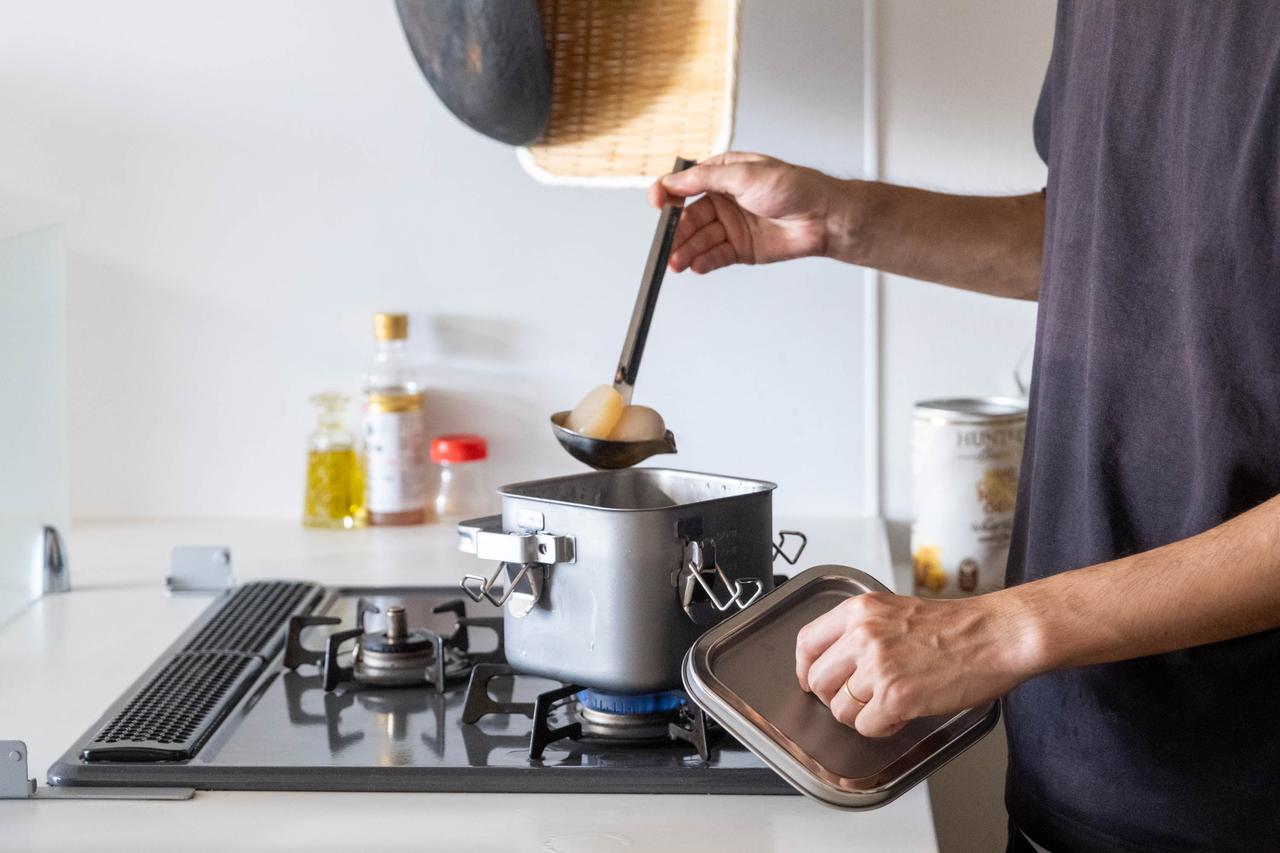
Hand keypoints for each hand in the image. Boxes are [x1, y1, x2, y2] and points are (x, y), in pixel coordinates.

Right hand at [647, 152, 852, 273]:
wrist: (823, 217)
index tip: (657, 203)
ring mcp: (731, 226)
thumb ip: (706, 179)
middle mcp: (723, 201)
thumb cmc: (793, 187)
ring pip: (700, 240)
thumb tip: (673, 182)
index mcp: (722, 176)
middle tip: (665, 245)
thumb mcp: (745, 174)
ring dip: (686, 251)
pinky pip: (715, 256)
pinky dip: (704, 261)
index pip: (685, 185)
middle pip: (689, 218)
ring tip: (676, 263)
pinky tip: (696, 265)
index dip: (668, 194)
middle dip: (676, 232)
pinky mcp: (740, 249)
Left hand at [794, 590, 1041, 736]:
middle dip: (834, 697)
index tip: (811, 679)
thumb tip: (837, 659)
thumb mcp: (897, 611)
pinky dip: (881, 728)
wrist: (997, 634)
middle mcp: (863, 635)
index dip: (806, 668)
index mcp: (860, 610)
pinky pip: (866, 727)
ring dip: (860, 715)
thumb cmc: (958, 625)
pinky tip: (901, 715)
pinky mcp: (897, 696)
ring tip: (887, 705)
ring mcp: (878, 667)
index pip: (807, 642)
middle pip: (818, 680)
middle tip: (857, 700)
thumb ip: (864, 630)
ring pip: (840, 709)